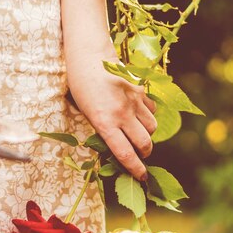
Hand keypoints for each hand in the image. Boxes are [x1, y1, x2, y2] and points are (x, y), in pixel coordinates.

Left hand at [67, 54, 156, 180]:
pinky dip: (148, 116)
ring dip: (147, 135)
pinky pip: (152, 110)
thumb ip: (102, 128)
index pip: (125, 154)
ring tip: (137, 133)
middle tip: (139, 154)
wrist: (89, 55)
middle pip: (145, 144)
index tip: (141, 177)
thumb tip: (115, 146)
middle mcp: (122, 114)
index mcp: (104, 122)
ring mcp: (134, 101)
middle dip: (144, 153)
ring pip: (152, 127)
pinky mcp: (141, 90)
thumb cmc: (80, 85)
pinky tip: (138, 114)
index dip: (135, 169)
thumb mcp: (85, 112)